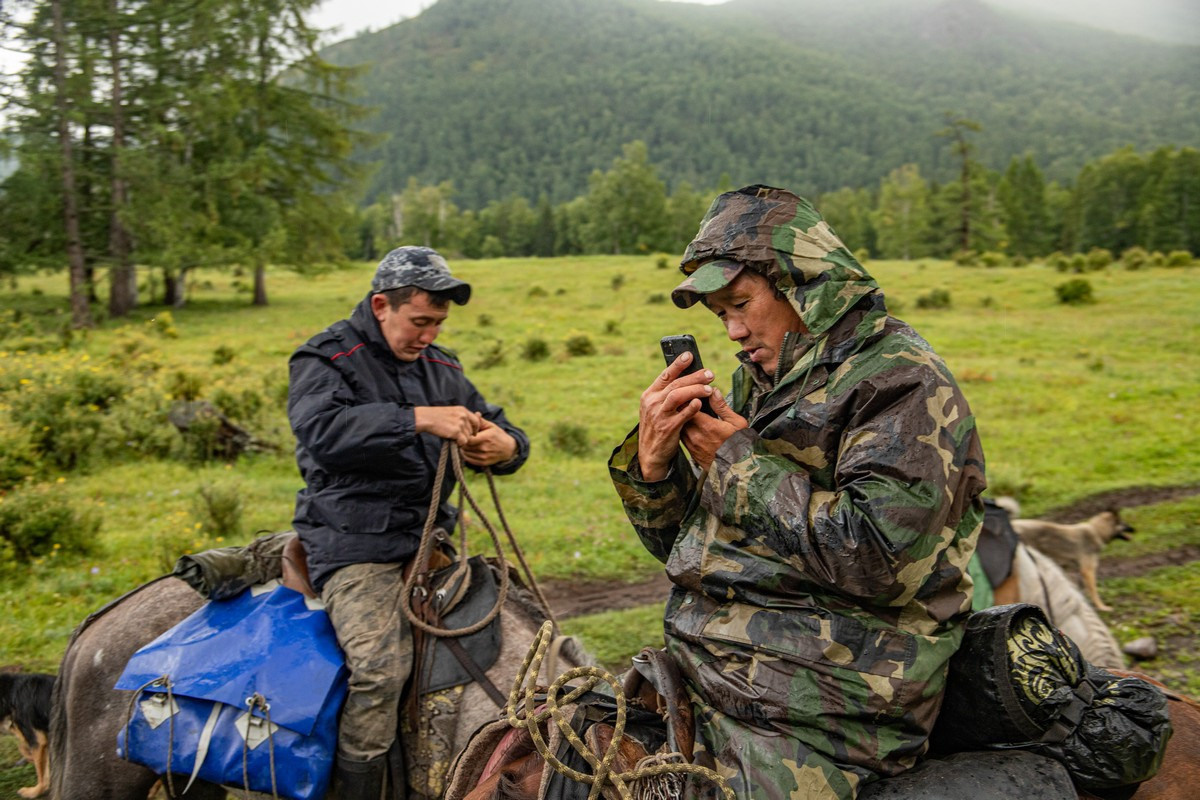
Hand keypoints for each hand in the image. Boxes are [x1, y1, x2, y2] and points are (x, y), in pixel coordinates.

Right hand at [414, 405, 480, 446]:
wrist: (426, 418)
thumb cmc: (436, 417)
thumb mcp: (451, 412)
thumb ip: (461, 417)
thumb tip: (470, 427)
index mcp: (463, 410)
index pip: (476, 421)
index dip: (475, 429)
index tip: (472, 433)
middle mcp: (464, 415)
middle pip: (472, 431)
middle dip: (467, 436)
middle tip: (458, 438)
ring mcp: (460, 423)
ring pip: (468, 437)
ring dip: (462, 440)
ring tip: (453, 438)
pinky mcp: (456, 431)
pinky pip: (463, 441)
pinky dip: (459, 444)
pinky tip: (453, 442)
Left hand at [462, 417, 517, 465]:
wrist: (508, 449)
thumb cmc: (498, 435)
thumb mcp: (491, 426)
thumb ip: (481, 421)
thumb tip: (475, 414)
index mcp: (486, 437)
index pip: (468, 439)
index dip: (464, 436)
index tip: (464, 433)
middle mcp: (485, 448)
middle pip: (465, 446)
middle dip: (462, 442)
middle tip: (462, 438)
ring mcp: (484, 456)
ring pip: (465, 453)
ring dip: (463, 448)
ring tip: (465, 444)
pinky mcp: (483, 462)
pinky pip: (469, 459)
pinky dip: (466, 455)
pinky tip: (468, 450)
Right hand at [637, 351, 716, 480]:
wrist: (650, 453)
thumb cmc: (658, 428)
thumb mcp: (655, 408)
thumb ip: (667, 394)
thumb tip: (685, 379)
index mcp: (649, 395)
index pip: (665, 375)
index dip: (678, 364)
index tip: (690, 355)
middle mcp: (652, 402)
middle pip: (675, 384)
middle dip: (694, 377)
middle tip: (710, 373)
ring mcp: (659, 415)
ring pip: (677, 395)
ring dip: (694, 390)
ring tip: (709, 388)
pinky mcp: (667, 428)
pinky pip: (681, 415)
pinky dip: (691, 407)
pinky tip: (701, 403)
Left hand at [680, 387, 747, 471]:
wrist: (737, 471)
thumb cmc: (740, 445)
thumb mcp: (737, 423)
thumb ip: (722, 407)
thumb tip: (713, 391)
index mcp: (708, 426)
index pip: (689, 406)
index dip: (689, 397)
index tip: (693, 392)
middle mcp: (696, 436)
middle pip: (681, 415)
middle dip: (684, 406)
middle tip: (688, 398)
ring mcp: (692, 445)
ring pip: (680, 425)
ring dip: (683, 417)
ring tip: (689, 410)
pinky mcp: (691, 452)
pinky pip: (682, 436)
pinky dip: (684, 428)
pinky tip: (690, 424)